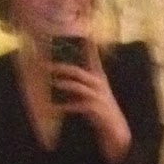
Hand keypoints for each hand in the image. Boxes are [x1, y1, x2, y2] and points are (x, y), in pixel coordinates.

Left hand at [51, 41, 131, 163]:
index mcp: (99, 77)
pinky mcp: (97, 110)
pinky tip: (58, 106)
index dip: (87, 43)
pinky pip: (79, 105)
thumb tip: (62, 77)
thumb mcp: (94, 95)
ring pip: (79, 86)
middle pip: (79, 71)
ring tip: (52, 83)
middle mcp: (100, 84)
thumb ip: (82, 84)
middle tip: (47, 65)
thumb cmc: (102, 113)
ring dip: (64, 84)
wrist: (117, 133)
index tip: (81, 30)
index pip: (92, 56)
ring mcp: (99, 97)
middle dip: (62, 67)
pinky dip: (68, 105)